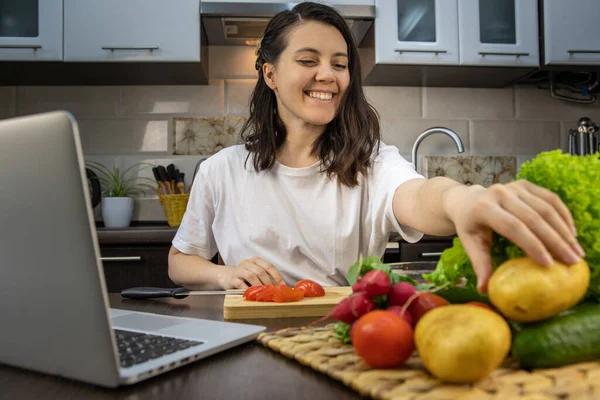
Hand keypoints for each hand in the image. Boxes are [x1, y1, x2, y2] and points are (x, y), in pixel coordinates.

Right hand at [218, 257, 285, 288]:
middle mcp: (247, 263)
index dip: (277, 276)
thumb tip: (279, 288)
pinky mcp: (231, 279)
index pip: (269, 266)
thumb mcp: (255, 273)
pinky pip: (240, 283)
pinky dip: (247, 289)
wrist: (225, 276)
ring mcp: (238, 270)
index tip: (282, 285)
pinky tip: (251, 294)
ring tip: (264, 294)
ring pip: (251, 276)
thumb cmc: (243, 276)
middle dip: (268, 283)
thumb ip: (265, 278)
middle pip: (260, 271)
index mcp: (255, 260)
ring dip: (259, 286)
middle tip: (273, 292)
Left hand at [446, 180, 584, 291]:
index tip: (549, 264)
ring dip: (564, 230)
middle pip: (533, 217)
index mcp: (483, 208)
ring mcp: (513, 186)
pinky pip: (550, 198)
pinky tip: (571, 234)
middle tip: (571, 261)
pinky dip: (563, 216)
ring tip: (576, 252)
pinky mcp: (524, 184)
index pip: (513, 227)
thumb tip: (485, 290)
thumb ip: (479, 264)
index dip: (532, 245)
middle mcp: (499, 193)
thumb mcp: (470, 243)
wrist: (467, 200)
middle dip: (555, 241)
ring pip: (545, 208)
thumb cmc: (470, 226)